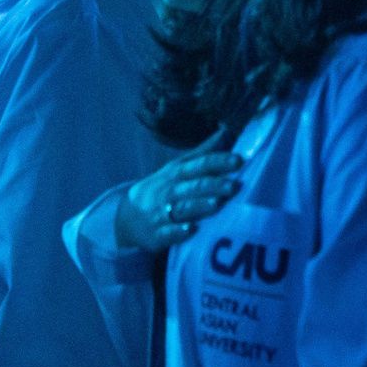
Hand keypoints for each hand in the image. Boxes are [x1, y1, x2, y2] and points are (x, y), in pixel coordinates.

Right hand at [113, 135, 244, 251]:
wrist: (128, 215)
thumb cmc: (164, 188)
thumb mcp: (178, 167)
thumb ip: (202, 153)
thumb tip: (225, 132)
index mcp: (178, 173)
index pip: (199, 164)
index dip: (218, 161)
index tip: (238, 160)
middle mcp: (170, 191)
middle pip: (193, 186)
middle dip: (213, 185)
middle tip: (233, 186)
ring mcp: (162, 212)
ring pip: (182, 208)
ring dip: (200, 205)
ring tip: (217, 203)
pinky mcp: (158, 234)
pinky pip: (168, 233)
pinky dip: (179, 231)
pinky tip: (191, 229)